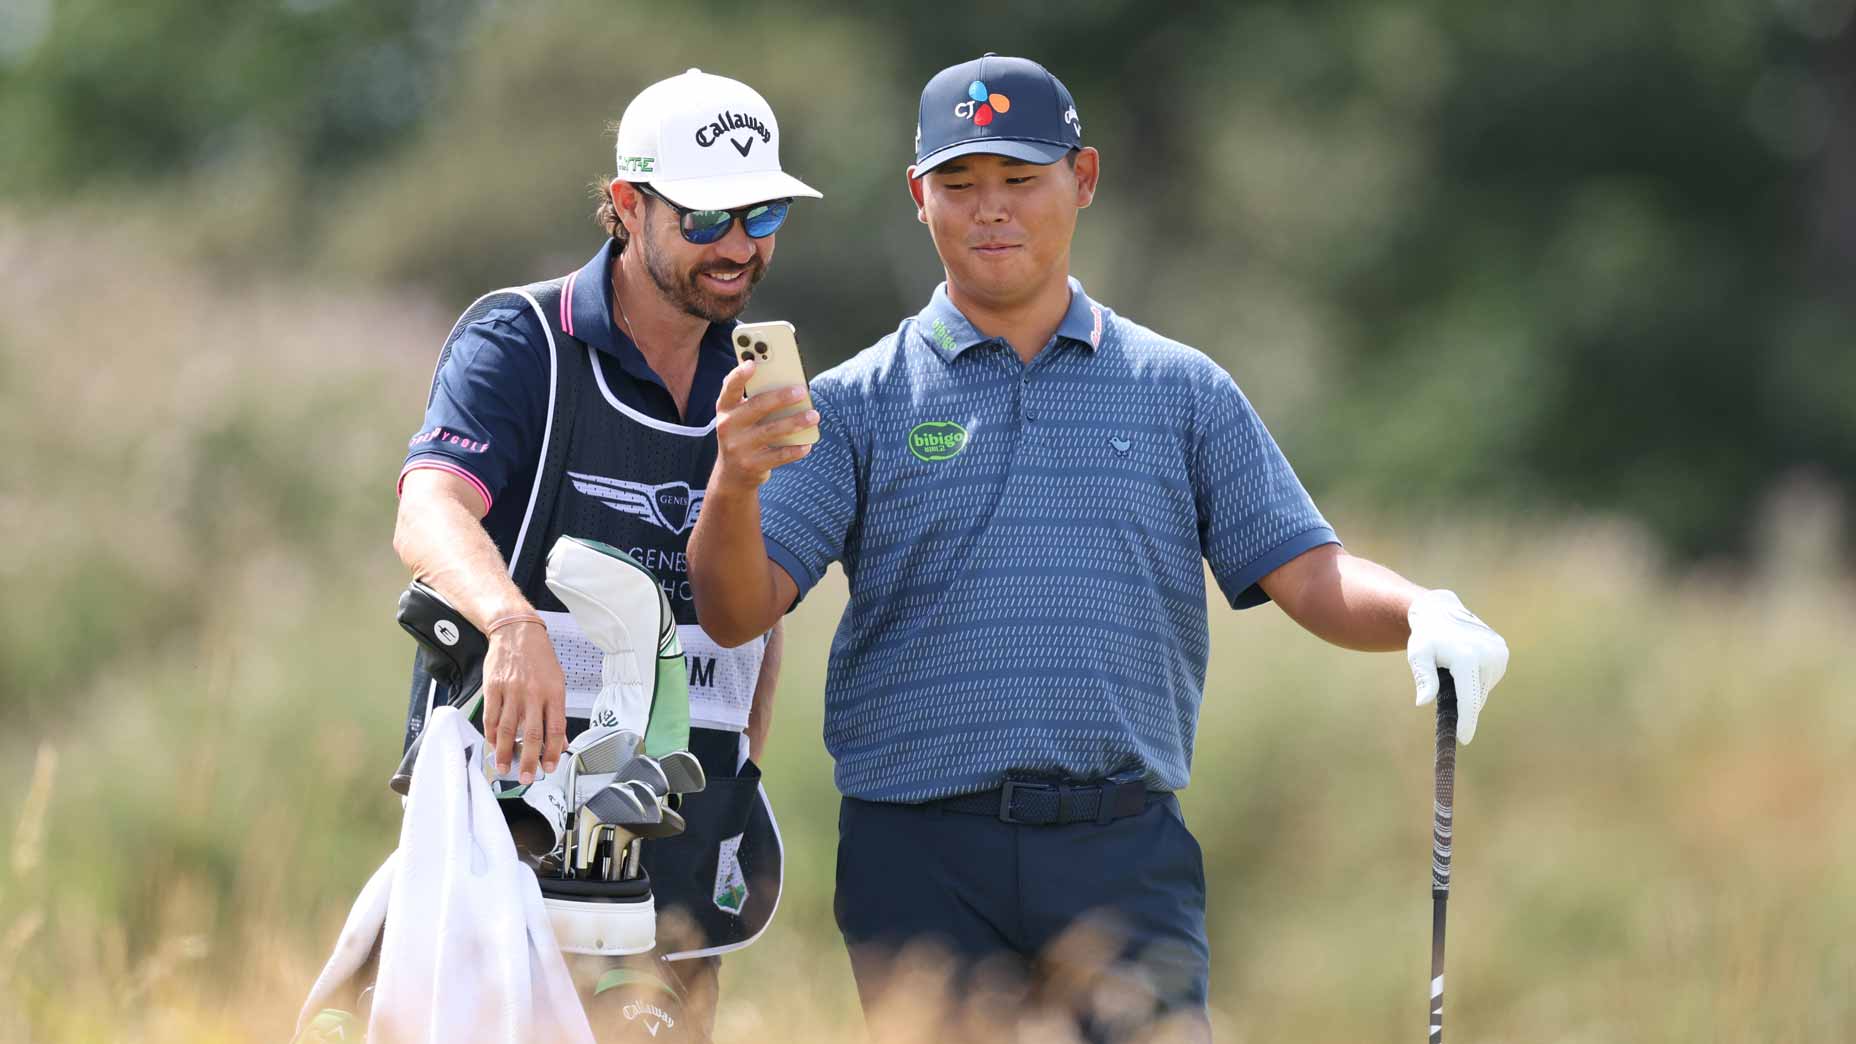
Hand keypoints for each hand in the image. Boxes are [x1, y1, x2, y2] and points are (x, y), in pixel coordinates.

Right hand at [480, 619, 567, 781]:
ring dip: (504, 752)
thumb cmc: (539, 657)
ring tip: (503, 767)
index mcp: (553, 692)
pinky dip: (491, 734)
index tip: (549, 767)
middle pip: (531, 734)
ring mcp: (511, 691)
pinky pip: (491, 716)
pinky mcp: (493, 688)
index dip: (552, 751)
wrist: (516, 632)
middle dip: (529, 760)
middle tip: (527, 777)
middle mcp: (533, 693)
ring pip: (507, 729)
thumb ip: (556, 711)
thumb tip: (560, 740)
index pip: (555, 728)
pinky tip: (492, 744)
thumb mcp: (557, 681)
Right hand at [711, 360, 817, 492]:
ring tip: (814, 415)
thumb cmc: (742, 434)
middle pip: (757, 407)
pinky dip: (795, 450)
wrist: (732, 474)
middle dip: (781, 397)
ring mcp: (739, 447)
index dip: (739, 375)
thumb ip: (753, 398)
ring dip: (795, 422)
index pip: (729, 388)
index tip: (752, 363)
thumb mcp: (738, 416)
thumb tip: (784, 380)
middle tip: (802, 391)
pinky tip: (808, 444)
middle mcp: (728, 427)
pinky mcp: (752, 465)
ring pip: (771, 431)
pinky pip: (778, 456)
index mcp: (725, 409)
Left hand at [1407, 589, 1508, 743]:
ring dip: (1469, 689)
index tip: (1464, 739)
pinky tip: (1465, 663)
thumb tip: (1423, 701)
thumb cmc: (1426, 637)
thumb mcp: (1418, 655)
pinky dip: (1477, 679)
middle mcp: (1488, 655)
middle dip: (1462, 702)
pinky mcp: (1503, 652)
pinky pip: (1490, 678)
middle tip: (1445, 686)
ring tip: (1453, 668)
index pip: (1469, 699)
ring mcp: (1498, 653)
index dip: (1467, 721)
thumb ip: (1423, 678)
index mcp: (1467, 657)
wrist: (1441, 611)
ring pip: (1483, 689)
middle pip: (1476, 697)